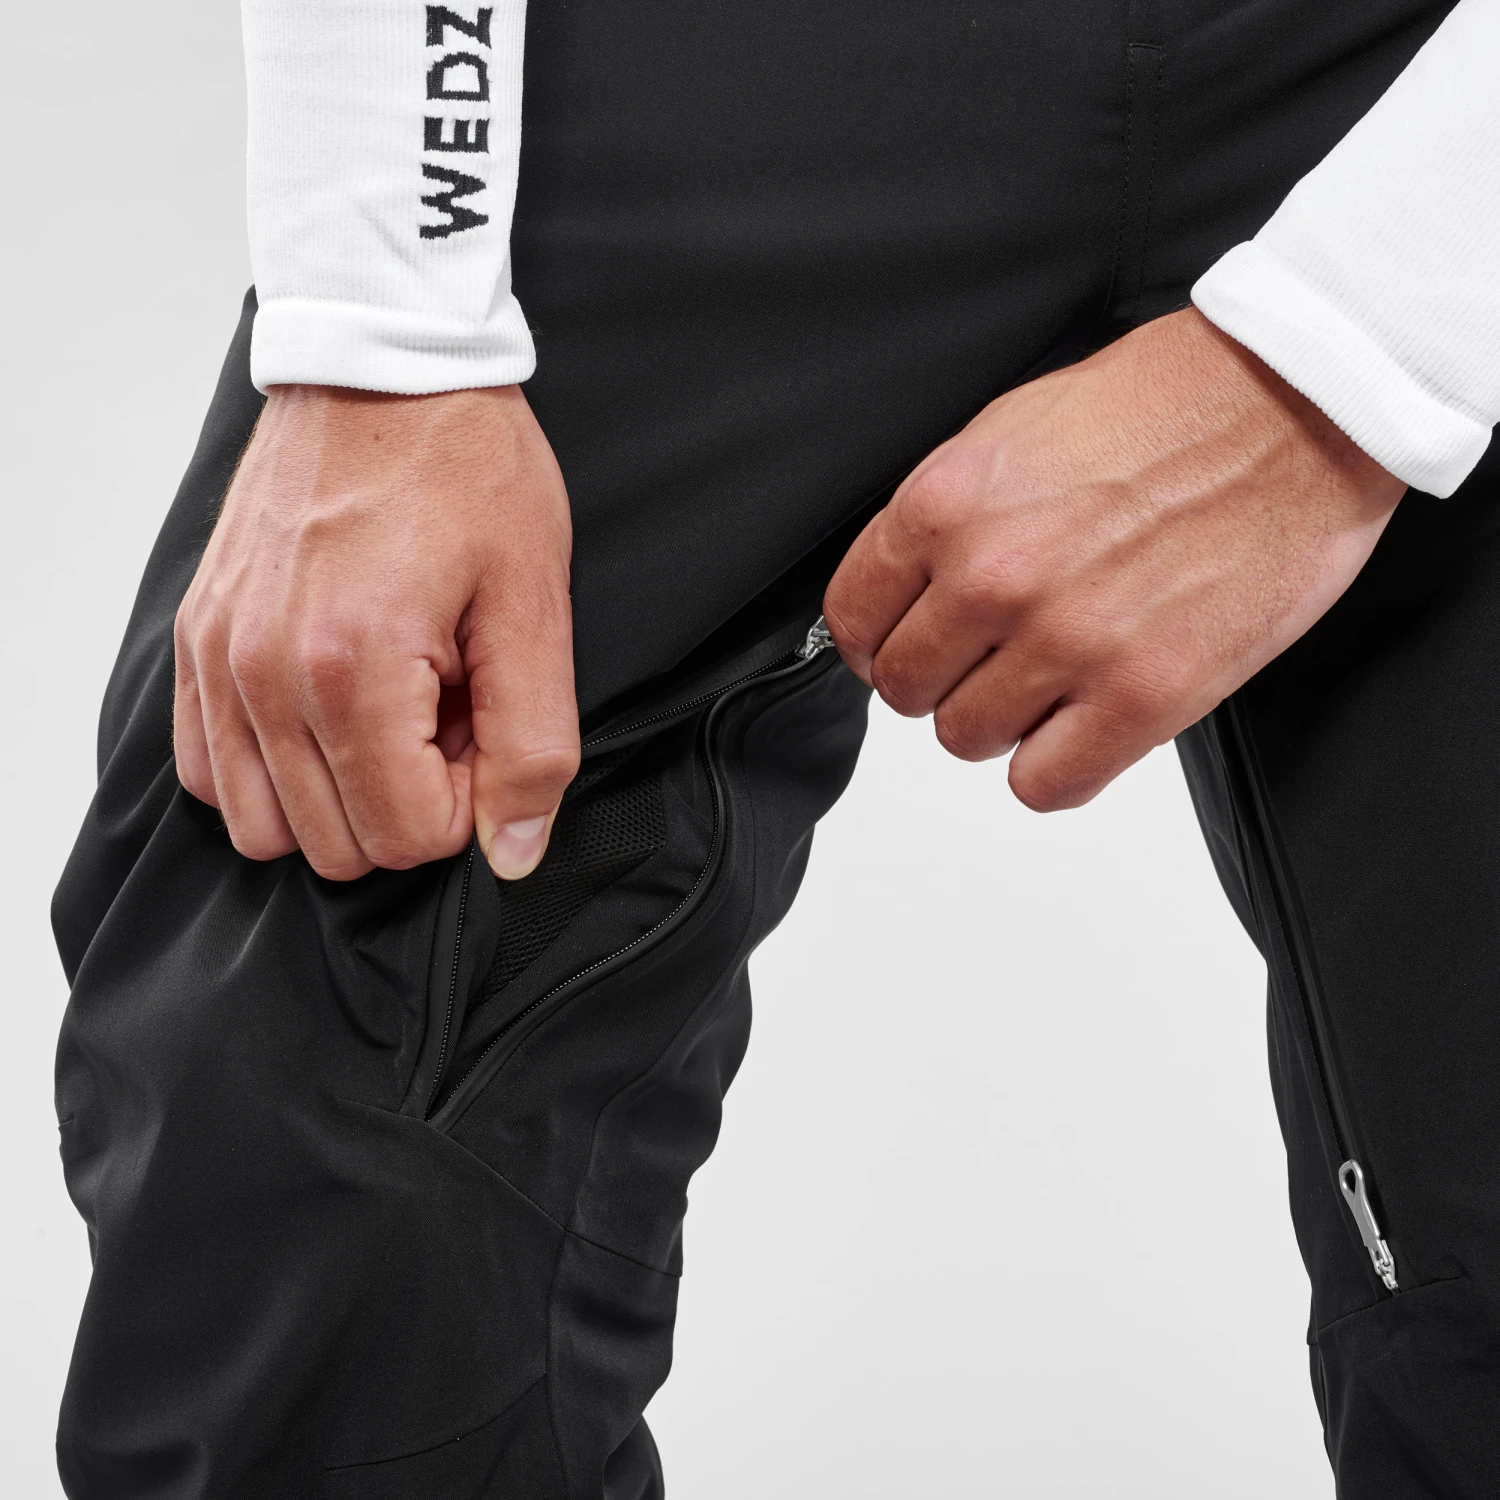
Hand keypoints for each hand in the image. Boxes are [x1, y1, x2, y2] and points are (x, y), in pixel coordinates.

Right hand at [174, 384, 578, 879]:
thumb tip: (513, 851)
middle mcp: (262, 672)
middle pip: (334, 845)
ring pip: (263, 826)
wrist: (386, 366)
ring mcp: (217, 655)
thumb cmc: (469, 470)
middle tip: (443, 714)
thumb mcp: (535, 605)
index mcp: (353, 667)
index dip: (466, 802)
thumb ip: (533, 744)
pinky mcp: (198, 636)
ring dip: (339, 794)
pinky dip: (270, 768)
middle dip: (406, 802)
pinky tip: (328, 711)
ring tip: (390, 709)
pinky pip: (209, 769)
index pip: (405, 838)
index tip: (481, 727)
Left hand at [823, 308, 1405, 810]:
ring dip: (999, 719)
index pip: (852, 617)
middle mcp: (995, 576)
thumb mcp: (1016, 428)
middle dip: (939, 678)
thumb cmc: (1169, 403)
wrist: (1298, 404)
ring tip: (1049, 677)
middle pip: (904, 689)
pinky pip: (1044, 785)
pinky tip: (1082, 722)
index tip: (900, 643)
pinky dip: (1054, 766)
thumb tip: (904, 587)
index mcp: (949, 504)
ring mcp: (1069, 641)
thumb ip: (947, 517)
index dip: (874, 640)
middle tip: (988, 656)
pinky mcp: (1145, 696)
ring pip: (965, 739)